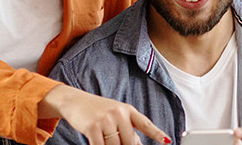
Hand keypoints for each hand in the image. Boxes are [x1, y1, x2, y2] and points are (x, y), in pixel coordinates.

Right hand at [41, 85, 170, 144]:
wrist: (75, 101)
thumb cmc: (98, 110)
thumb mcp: (115, 114)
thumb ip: (127, 128)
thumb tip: (138, 144)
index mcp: (127, 110)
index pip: (145, 124)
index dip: (157, 134)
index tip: (167, 141)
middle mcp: (119, 113)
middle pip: (129, 142)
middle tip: (117, 142)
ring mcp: (105, 120)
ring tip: (104, 138)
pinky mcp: (92, 127)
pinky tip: (98, 143)